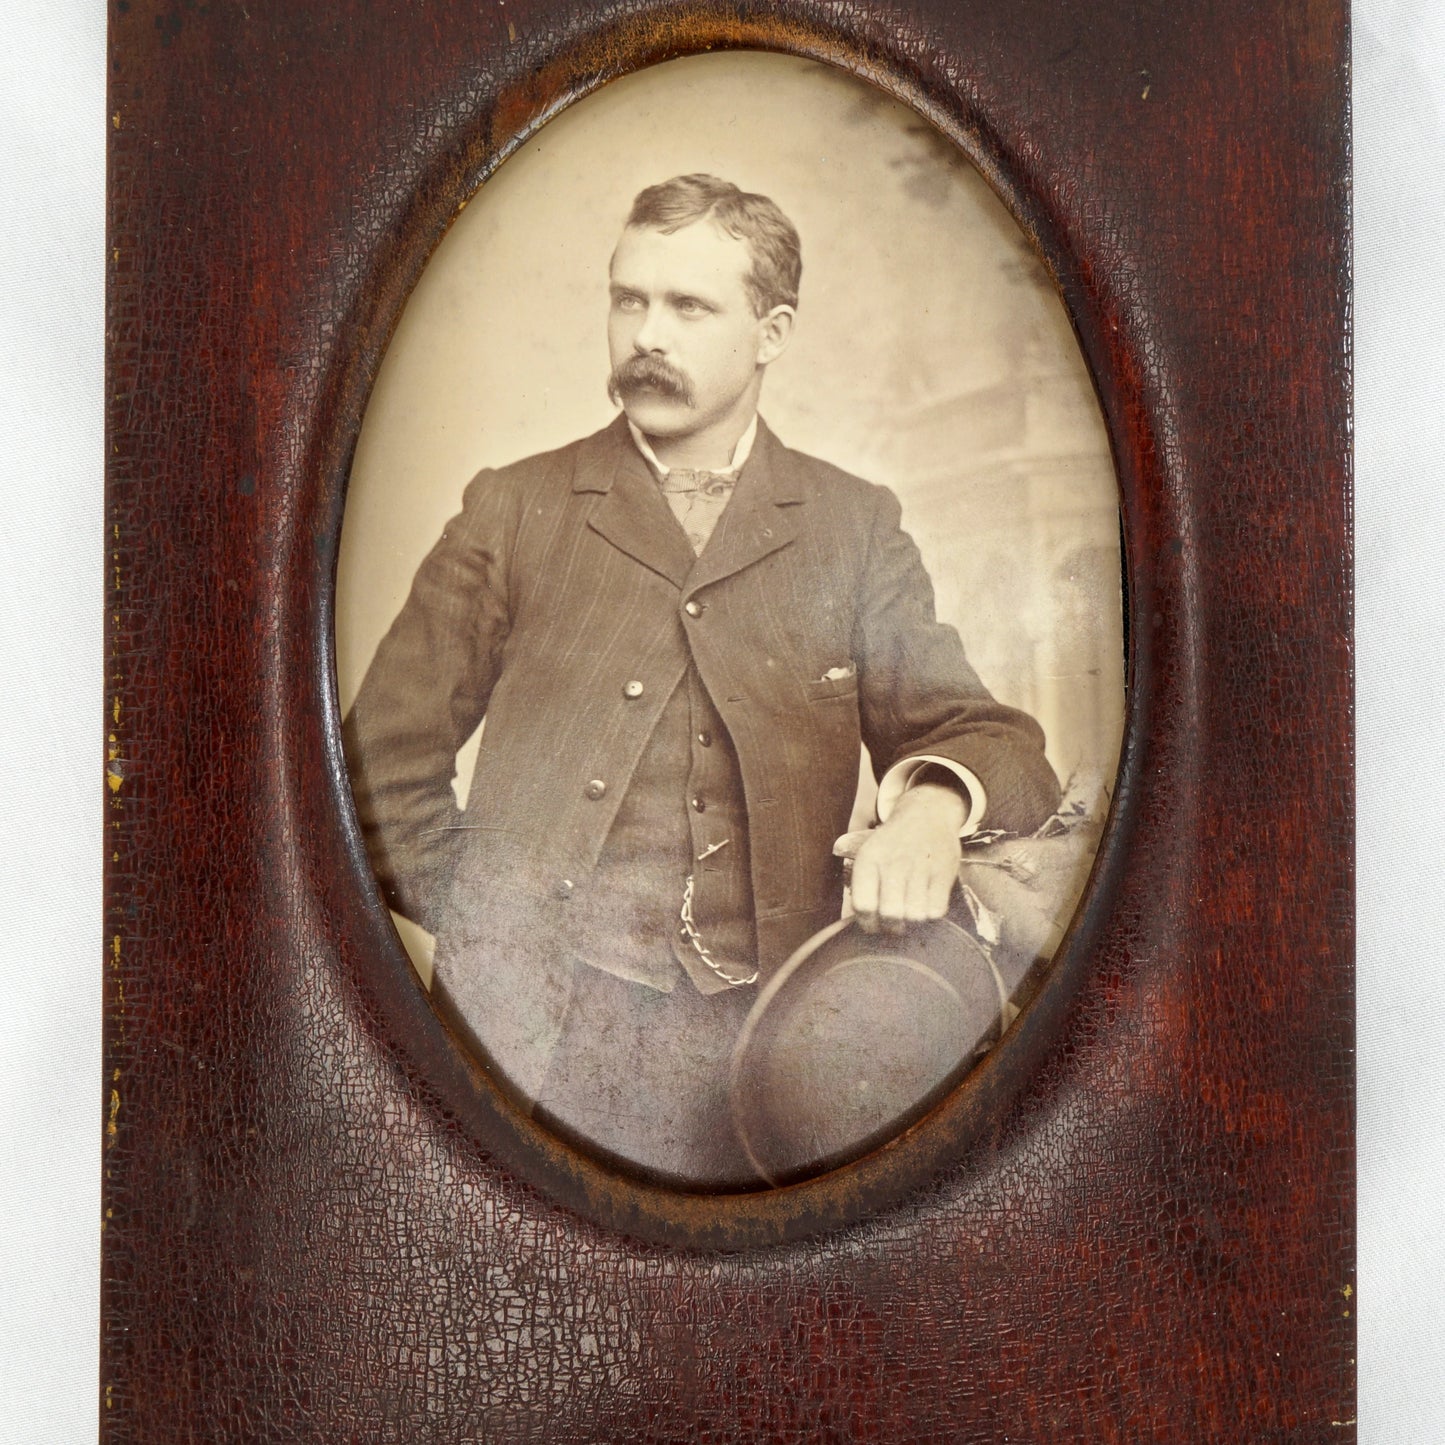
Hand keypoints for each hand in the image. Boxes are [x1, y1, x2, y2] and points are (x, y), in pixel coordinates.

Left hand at [848, 782, 965, 933]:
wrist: (927, 813)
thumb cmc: (894, 843)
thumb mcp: (870, 853)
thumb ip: (864, 885)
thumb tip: (864, 922)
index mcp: (869, 859)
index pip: (863, 905)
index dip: (868, 924)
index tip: (874, 926)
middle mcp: (893, 862)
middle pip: (890, 914)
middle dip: (892, 927)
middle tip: (896, 925)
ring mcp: (920, 866)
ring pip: (915, 915)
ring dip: (913, 922)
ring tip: (911, 913)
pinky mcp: (943, 871)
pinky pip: (936, 909)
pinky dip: (932, 914)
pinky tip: (927, 904)